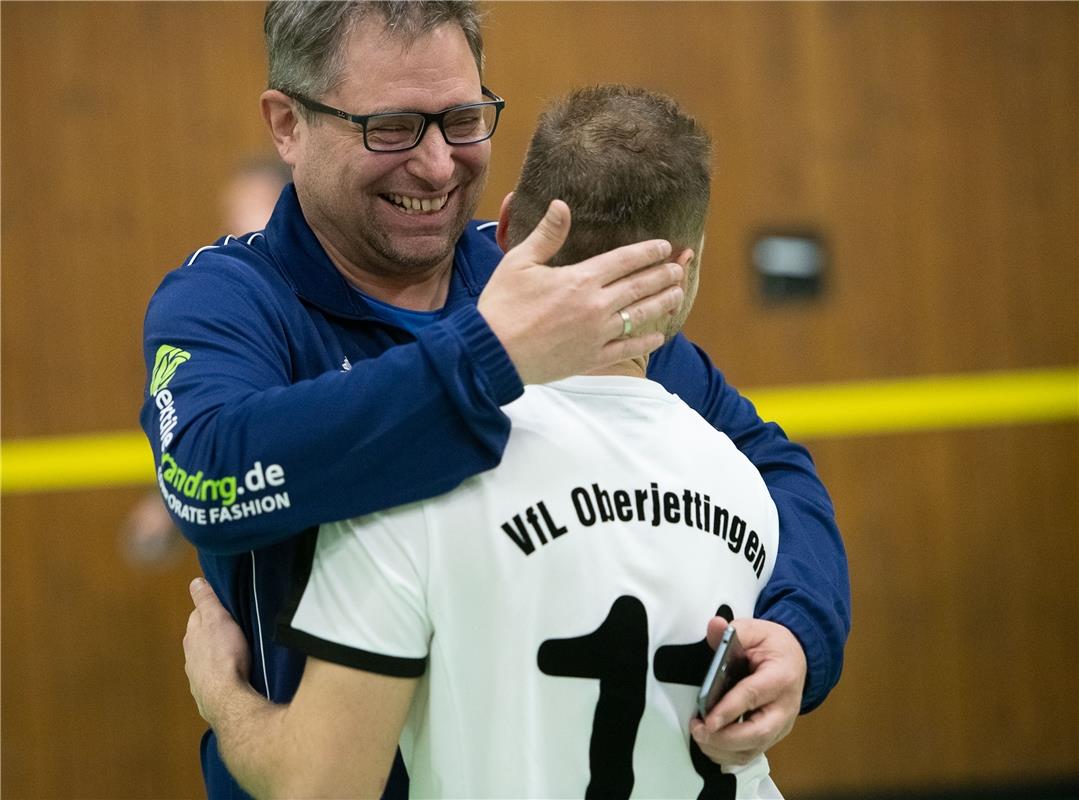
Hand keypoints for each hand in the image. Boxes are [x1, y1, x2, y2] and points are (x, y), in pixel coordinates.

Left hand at [184, 577, 250, 726]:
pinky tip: (231, 674)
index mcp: (193, 635)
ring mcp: (197, 675)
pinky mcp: (206, 692)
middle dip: (213, 633)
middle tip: (233, 628)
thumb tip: (195, 582)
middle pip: (201, 637)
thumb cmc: (224, 656)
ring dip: (217, 654)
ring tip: (235, 652)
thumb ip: (206, 601)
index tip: (223, 608)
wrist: (227, 697)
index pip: (198, 615)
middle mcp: (191, 655)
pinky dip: (220, 673)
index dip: (211, 610)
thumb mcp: (217, 619)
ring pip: (206, 658)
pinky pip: (213, 677)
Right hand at [478, 199, 684, 384]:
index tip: (665, 246)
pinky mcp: (592, 357)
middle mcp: (596, 306)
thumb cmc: (502, 306)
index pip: (625, 260)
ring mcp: (597, 334)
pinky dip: (646, 340)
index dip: (648, 251)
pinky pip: (628, 348)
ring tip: (678, 293)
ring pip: (640, 315)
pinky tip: (659, 335)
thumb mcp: (519, 263)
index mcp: (581, 280)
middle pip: (640, 286)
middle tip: (681, 267)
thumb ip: (546, 234)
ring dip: (663, 302)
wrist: (492, 354)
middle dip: (664, 274)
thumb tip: (562, 204)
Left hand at [689, 617, 805, 765]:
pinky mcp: (773, 735)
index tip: (708, 719)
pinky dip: (728, 754)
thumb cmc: (774, 647)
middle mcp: (785, 707)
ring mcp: (781, 725)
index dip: (729, 710)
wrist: (797, 659)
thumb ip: (732, 631)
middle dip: (724, 737)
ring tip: (700, 736)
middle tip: (699, 730)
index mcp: (781, 677)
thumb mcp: (756, 630)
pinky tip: (711, 744)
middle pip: (758, 732)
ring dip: (723, 749)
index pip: (753, 696)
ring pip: (754, 749)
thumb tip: (714, 626)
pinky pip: (751, 753)